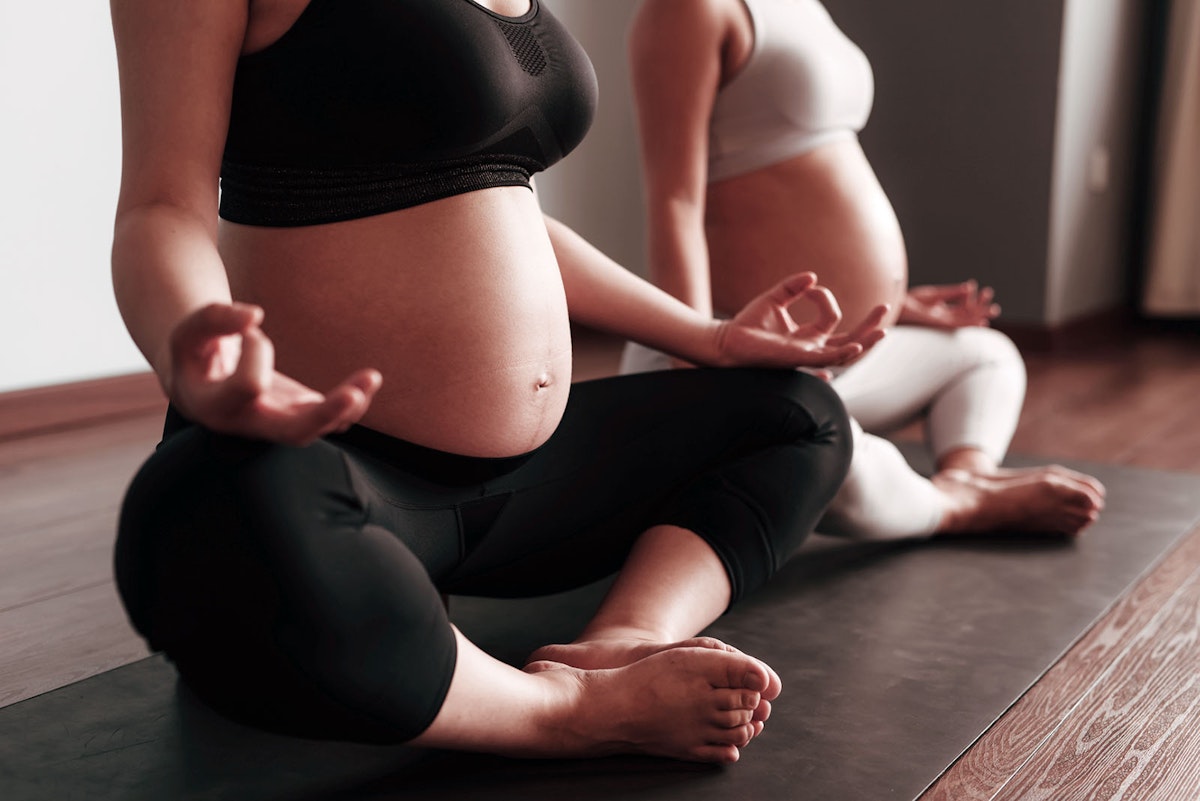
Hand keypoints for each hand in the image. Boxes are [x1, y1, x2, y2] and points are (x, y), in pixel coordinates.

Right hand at [165, 303, 381, 445]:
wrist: (202, 382)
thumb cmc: (195, 353)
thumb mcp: (190, 331)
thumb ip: (215, 319)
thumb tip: (255, 315)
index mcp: (216, 408)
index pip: (249, 387)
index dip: (257, 352)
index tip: (250, 331)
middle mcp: (250, 424)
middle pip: (293, 433)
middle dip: (325, 415)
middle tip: (352, 395)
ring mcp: (278, 423)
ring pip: (320, 428)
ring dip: (349, 406)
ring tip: (370, 377)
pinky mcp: (299, 414)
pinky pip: (332, 418)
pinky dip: (353, 401)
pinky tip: (367, 380)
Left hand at [713, 273, 887, 369]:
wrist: (727, 340)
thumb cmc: (747, 323)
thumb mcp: (774, 299)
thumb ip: (793, 287)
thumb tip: (813, 277)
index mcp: (807, 336)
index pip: (831, 317)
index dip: (825, 297)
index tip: (809, 286)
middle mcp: (811, 348)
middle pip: (850, 340)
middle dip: (869, 325)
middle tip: (886, 306)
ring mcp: (807, 356)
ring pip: (845, 353)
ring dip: (865, 342)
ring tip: (883, 330)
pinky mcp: (799, 359)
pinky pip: (827, 359)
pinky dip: (844, 353)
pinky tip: (858, 345)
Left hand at [900, 281, 999, 329]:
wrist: (900, 305)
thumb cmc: (912, 300)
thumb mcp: (936, 294)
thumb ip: (952, 292)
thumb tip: (969, 286)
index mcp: (943, 311)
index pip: (963, 307)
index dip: (973, 298)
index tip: (979, 287)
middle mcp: (945, 317)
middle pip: (968, 314)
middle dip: (981, 308)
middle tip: (994, 303)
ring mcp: (943, 321)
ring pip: (967, 320)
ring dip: (980, 316)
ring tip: (994, 310)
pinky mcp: (940, 323)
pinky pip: (959, 324)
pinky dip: (971, 323)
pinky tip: (982, 322)